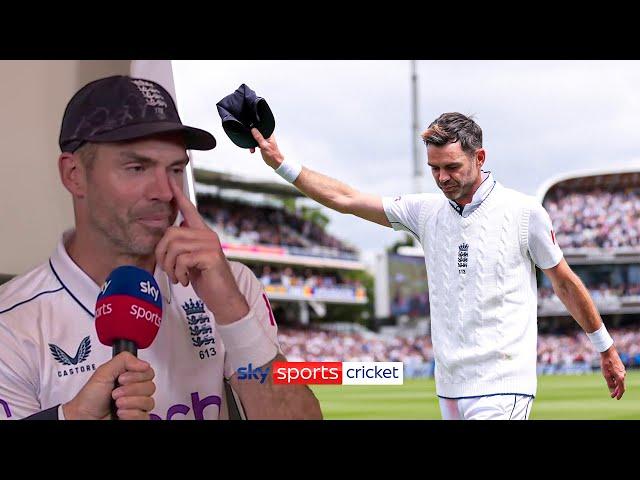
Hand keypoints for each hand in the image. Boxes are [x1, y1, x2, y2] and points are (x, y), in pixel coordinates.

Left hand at [63, 352, 155, 419]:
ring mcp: (136, 405)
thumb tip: (143, 363)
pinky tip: (121, 413)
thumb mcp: (103, 372)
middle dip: (131, 390)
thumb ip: (124, 360)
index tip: (122, 378)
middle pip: (150, 387)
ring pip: (149, 402)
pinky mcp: (136, 418)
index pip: (148, 372)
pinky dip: (131, 414)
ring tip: (117, 404)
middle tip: (116, 393)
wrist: (83, 417)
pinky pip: (145, 416)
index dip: (137, 376)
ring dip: (130, 402)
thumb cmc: (89, 398)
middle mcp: (134, 390)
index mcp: (129, 377)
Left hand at [154, 176, 249, 324]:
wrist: (224, 299)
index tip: (170, 179)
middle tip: (168, 270)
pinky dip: (178, 273)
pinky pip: (182, 259)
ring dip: (170, 267)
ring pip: (174, 247)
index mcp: (202, 233)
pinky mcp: (210, 256)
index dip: (178, 195)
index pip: (189, 210)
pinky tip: (185, 280)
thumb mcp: (192, 261)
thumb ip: (184, 247)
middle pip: (171, 233)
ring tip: (178, 277)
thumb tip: (170, 236)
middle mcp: (207, 235)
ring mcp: (210, 244)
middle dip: (162, 254)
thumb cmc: (206, 281)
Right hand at [250, 128, 283, 169]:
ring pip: (256, 139)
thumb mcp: (264, 145)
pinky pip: (257, 143)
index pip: (261, 128)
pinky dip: (254, 146)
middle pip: (257, 133)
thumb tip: (254, 130)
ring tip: (253, 148)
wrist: (275, 162)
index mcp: (269, 134)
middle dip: (253, 139)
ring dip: (253, 143)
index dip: (255, 130)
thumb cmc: (273, 155)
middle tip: (252, 144)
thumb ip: (259, 137)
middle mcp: (268, 137)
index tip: (251, 134)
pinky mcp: (263, 144)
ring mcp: (265, 141)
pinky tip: (254, 149)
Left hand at [600, 346, 625, 399]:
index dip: (619, 394)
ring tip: (611, 387)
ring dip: (616, 385)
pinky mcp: (621, 368)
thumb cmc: (606, 363)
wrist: (608, 352)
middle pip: (621, 385)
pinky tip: (611, 379)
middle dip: (617, 391)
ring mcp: (623, 371)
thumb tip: (612, 391)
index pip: (622, 389)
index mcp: (620, 377)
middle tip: (612, 395)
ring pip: (620, 380)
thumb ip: (610, 383)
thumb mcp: (606, 375)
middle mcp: (623, 374)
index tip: (616, 398)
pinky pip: (619, 376)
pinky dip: (616, 380)